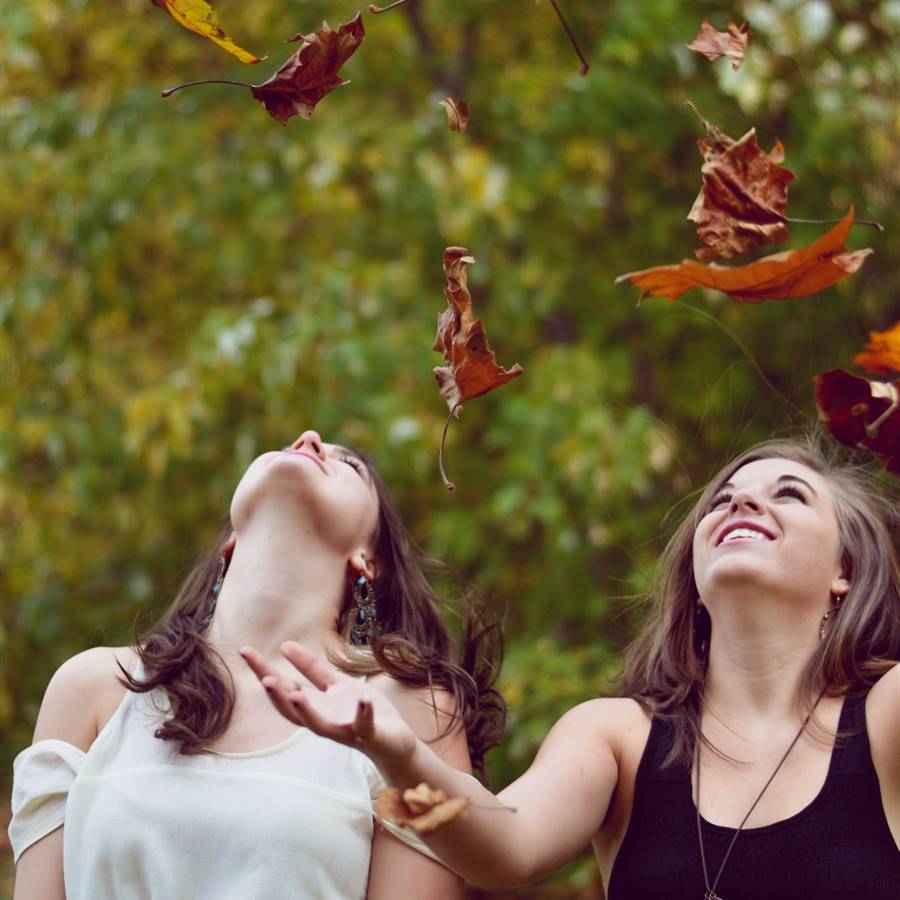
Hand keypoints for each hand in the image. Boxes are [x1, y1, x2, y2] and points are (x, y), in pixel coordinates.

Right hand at [240, 642, 416, 766]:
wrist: (392, 737)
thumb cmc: (359, 710)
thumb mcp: (335, 684)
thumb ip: (311, 669)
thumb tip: (284, 645)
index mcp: (314, 705)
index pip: (283, 688)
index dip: (263, 671)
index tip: (245, 651)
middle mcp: (322, 720)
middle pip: (293, 710)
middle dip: (278, 696)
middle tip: (264, 679)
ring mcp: (344, 729)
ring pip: (320, 725)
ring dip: (307, 711)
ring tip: (296, 693)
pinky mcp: (367, 734)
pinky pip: (364, 725)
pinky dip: (363, 713)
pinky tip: (364, 699)